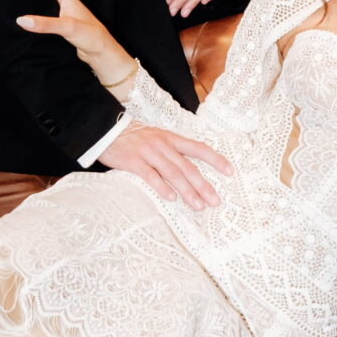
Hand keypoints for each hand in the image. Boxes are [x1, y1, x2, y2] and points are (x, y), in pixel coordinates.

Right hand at [17, 0, 134, 90]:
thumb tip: (21, 19)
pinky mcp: (61, 23)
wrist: (102, 53)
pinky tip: (28, 7)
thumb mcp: (68, 28)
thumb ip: (45, 24)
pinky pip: (45, 8)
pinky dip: (36, 3)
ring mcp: (63, 11)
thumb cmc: (91, 37)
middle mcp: (65, 0)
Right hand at [101, 123, 231, 209]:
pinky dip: (162, 187)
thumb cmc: (135, 138)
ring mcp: (149, 153)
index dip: (215, 160)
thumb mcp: (157, 138)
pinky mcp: (134, 161)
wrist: (107, 130)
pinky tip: (171, 198)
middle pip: (188, 167)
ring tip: (198, 206)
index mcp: (172, 139)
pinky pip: (151, 176)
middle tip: (215, 201)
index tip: (230, 172)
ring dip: (187, 191)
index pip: (199, 148)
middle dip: (203, 185)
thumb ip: (173, 151)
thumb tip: (190, 172)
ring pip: (173, 174)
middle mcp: (164, 145)